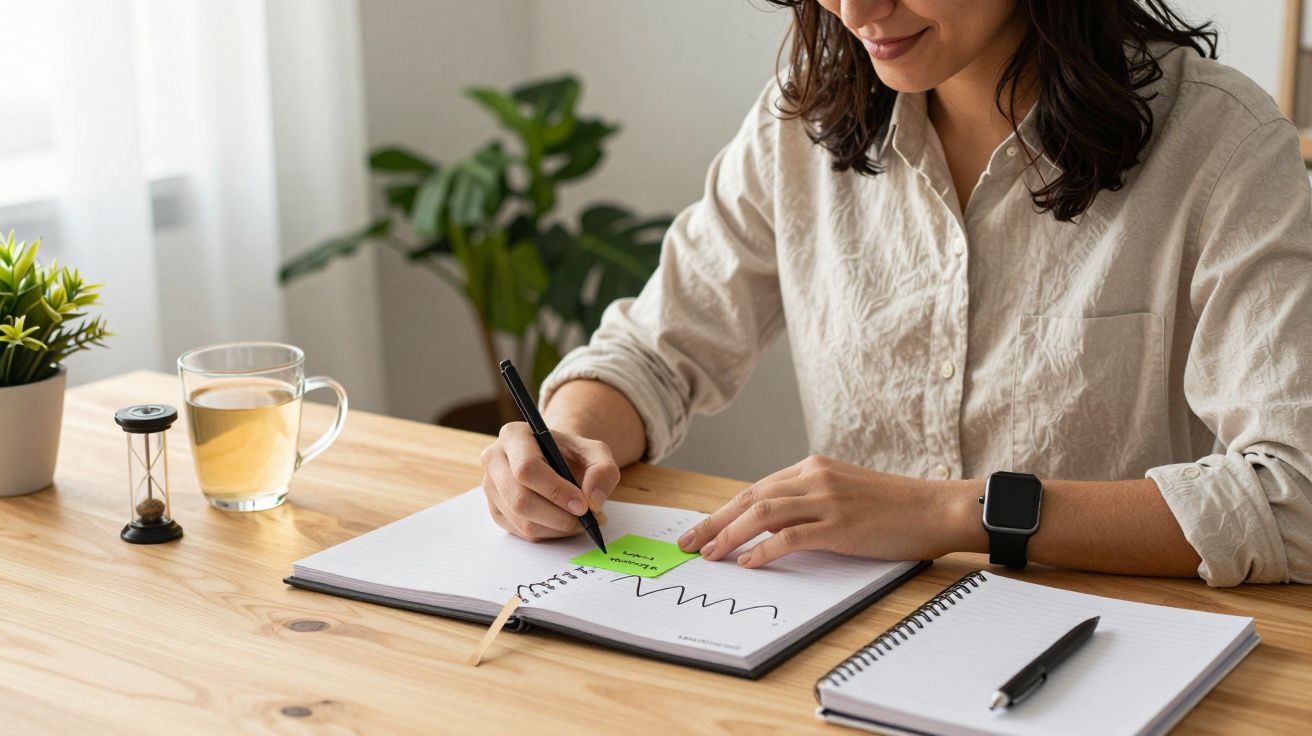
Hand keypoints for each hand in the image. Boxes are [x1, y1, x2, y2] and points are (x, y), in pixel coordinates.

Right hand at [480, 422, 620, 541]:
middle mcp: (494, 460)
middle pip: (520, 499)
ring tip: (581, 521)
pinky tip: (564, 522)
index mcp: (514, 435)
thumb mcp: (596, 452)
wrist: (558, 460)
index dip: (555, 491)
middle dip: (558, 516)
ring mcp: (491, 488)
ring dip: (557, 528)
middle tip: (586, 520)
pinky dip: (549, 533)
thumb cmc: (573, 455)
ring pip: (522, 521)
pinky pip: (521, 533)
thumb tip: (594, 500)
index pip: (527, 468)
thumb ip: (603, 470)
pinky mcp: (496, 511)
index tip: (582, 505)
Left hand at [676, 455, 978, 567]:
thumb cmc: (895, 507)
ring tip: (709, 554)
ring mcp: (826, 499)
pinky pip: (790, 536)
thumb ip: (809, 502)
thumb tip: (771, 526)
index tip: (701, 529)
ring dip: (729, 535)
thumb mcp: (844, 493)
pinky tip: (748, 563)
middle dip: (713, 521)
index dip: (723, 510)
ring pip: (762, 513)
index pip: (756, 489)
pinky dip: (764, 549)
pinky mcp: (839, 524)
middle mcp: (814, 477)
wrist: (937, 508)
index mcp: (812, 468)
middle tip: (687, 543)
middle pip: (749, 498)